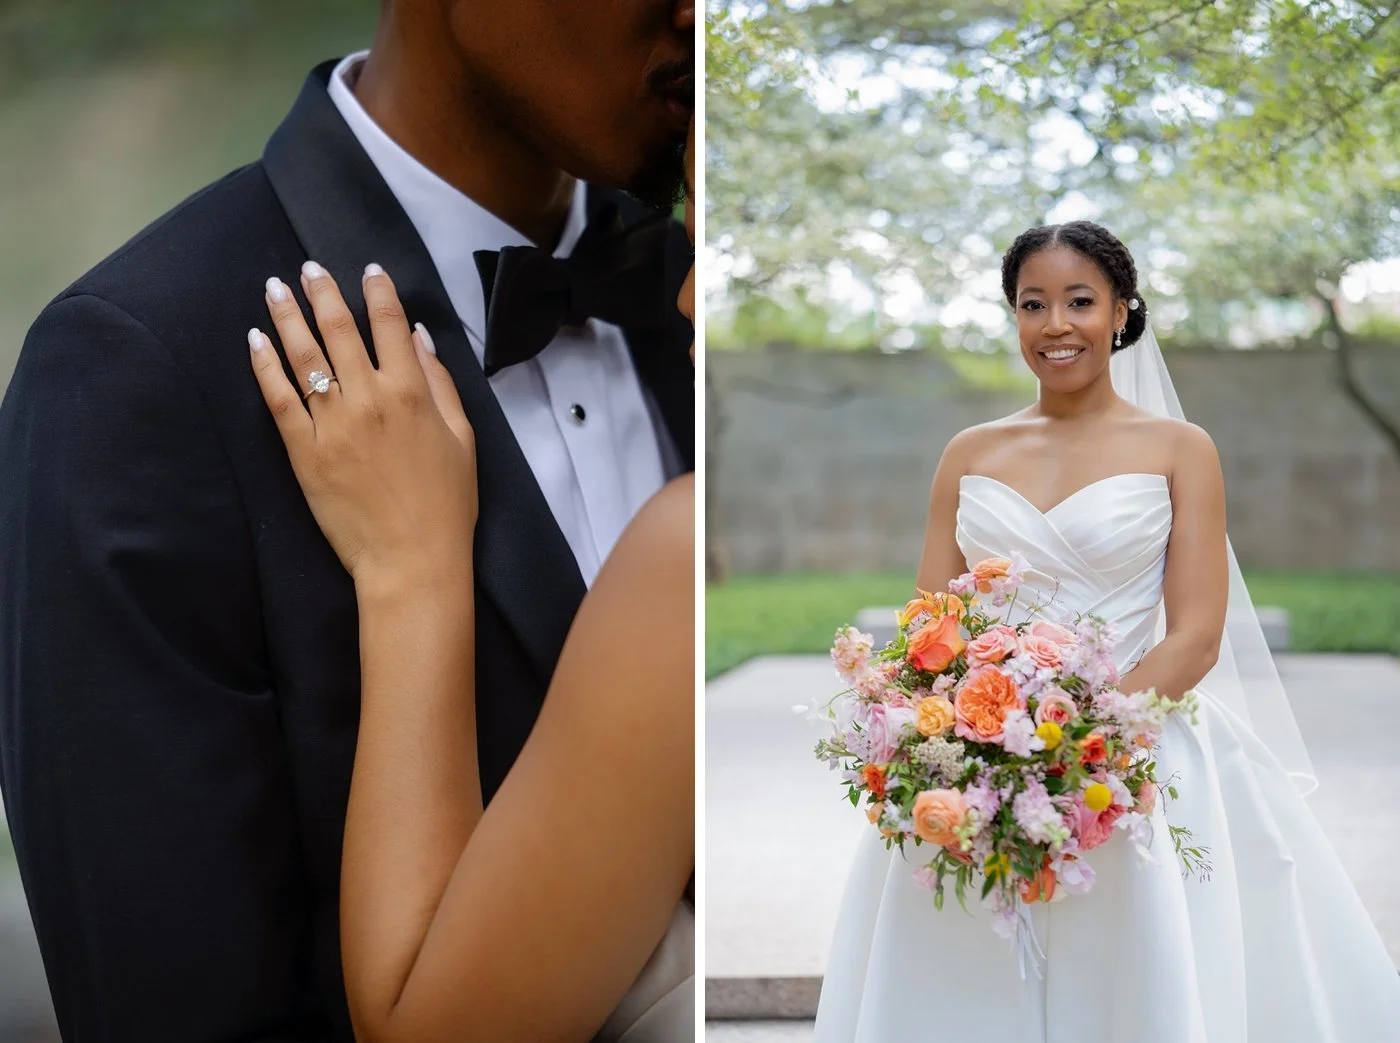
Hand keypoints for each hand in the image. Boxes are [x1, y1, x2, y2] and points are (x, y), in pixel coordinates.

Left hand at [249, 261, 476, 590]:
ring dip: (287, 316)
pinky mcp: (304, 451)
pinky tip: (255, 340)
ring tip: (275, 287)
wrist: (412, 558)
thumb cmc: (447, 503)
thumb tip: (419, 339)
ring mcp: (332, 424)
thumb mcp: (462, 438)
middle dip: (323, 292)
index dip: (378, 292)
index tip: (368, 270)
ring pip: (303, 356)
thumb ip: (440, 384)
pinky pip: (278, 399)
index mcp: (411, 393)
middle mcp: (368, 398)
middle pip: (339, 329)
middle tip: (309, 268)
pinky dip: (264, 365)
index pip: (390, 325)